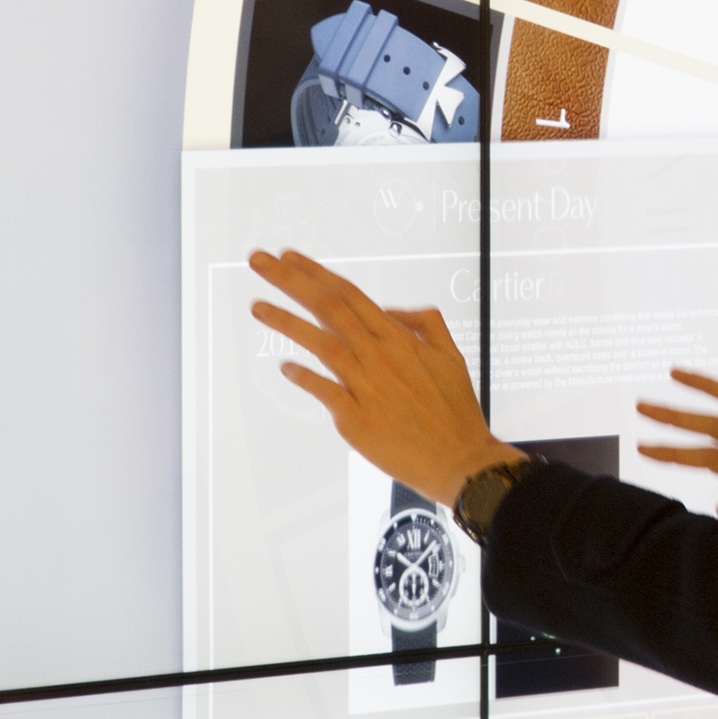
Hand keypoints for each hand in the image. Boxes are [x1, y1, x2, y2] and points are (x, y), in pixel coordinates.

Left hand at [248, 250, 516, 504]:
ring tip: (257, 306)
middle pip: (327, 308)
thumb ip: (425, 324)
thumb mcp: (451, 357)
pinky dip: (303, 376)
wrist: (460, 460)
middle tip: (259, 261)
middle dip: (289, 281)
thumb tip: (392, 311)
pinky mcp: (356, 418)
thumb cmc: (456, 413)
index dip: (315, 273)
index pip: (349, 294)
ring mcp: (366, 386)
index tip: (290, 257)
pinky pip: (323, 391)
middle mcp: (379, 356)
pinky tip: (285, 367)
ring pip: (320, 344)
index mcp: (399, 338)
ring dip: (285, 322)